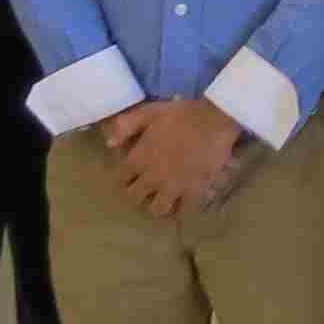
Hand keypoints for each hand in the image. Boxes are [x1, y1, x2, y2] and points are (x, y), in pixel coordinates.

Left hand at [105, 97, 245, 219]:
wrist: (214, 121)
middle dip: (139, 194)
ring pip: (157, 210)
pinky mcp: (194, 192)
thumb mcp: (150, 112)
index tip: (131, 176)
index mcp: (138, 159)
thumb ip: (127, 126)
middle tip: (147, 189)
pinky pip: (184, 211)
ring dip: (159, 205)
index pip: (121, 180)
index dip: (125, 179)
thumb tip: (109, 143)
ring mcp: (173, 188)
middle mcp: (151, 178)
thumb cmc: (182, 114)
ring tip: (165, 200)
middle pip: (135, 198)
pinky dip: (183, 210)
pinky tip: (185, 204)